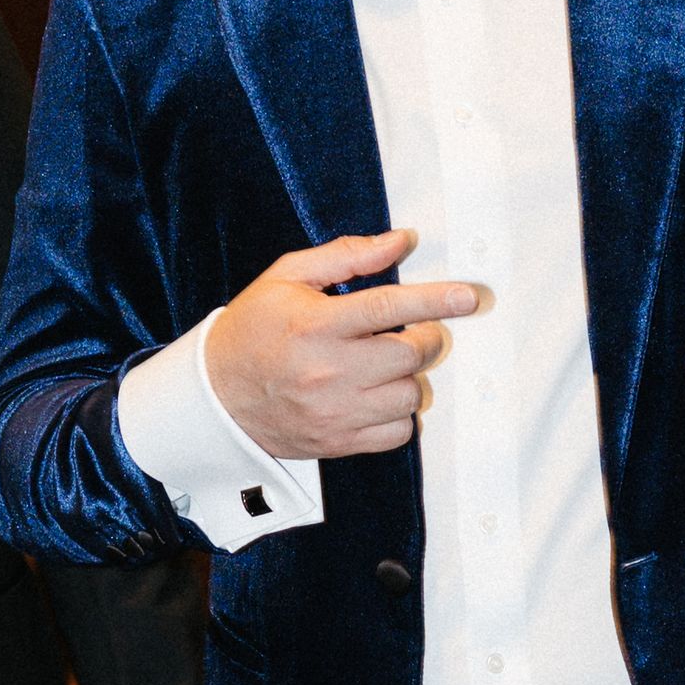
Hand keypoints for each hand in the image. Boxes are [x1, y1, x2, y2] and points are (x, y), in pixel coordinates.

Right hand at [203, 227, 482, 462]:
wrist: (215, 395)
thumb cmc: (253, 328)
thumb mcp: (287, 277)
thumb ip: (346, 256)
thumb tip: (399, 241)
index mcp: (316, 325)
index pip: (389, 307)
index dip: (436, 300)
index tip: (468, 297)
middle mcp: (328, 371)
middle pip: (410, 354)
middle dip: (424, 337)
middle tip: (411, 331)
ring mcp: (334, 412)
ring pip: (410, 395)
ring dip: (409, 376)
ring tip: (384, 365)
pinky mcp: (338, 442)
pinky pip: (399, 432)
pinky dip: (399, 414)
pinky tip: (378, 396)